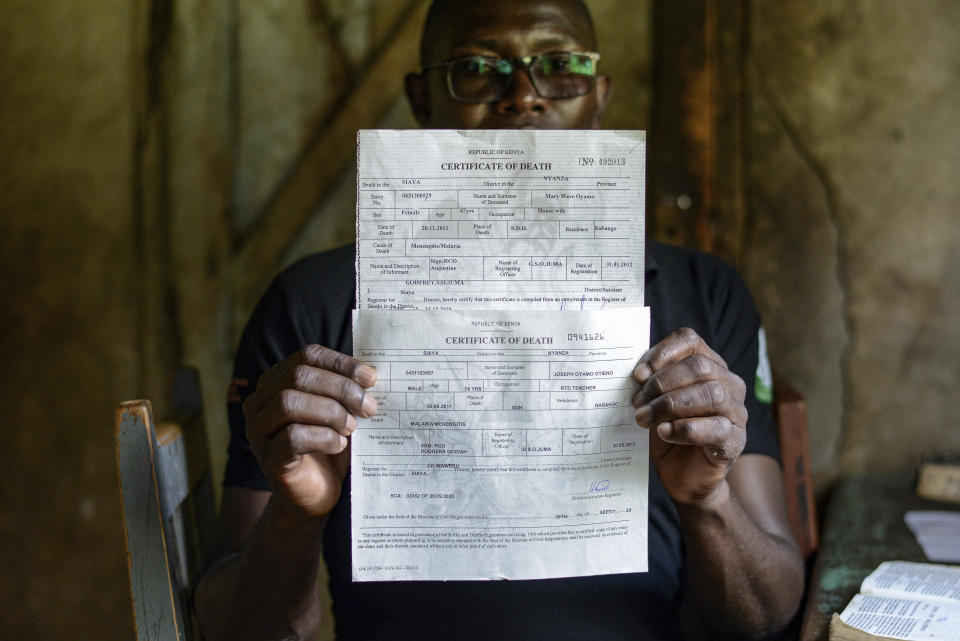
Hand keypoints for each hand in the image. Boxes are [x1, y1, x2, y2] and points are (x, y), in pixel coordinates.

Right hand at [242, 345, 377, 520]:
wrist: (317, 495)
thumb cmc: (330, 447)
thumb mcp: (340, 411)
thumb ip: (348, 390)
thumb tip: (372, 373)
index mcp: (278, 382)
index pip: (307, 356)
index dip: (341, 363)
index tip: (371, 378)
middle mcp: (261, 403)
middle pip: (298, 377)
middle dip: (341, 388)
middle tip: (368, 407)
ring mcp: (259, 432)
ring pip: (288, 403)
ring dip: (330, 412)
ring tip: (352, 427)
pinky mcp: (268, 459)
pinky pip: (291, 437)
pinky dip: (322, 437)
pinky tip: (339, 445)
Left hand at [632, 328, 746, 506]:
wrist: (683, 477)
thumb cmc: (668, 432)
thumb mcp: (654, 403)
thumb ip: (649, 384)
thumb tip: (638, 373)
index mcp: (709, 366)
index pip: (690, 341)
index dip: (663, 352)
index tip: (639, 374)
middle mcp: (728, 384)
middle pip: (700, 366)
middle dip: (662, 383)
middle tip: (637, 402)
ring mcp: (736, 412)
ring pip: (711, 394)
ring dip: (670, 405)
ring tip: (645, 419)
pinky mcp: (736, 440)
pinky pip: (716, 428)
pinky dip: (685, 429)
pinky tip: (664, 432)